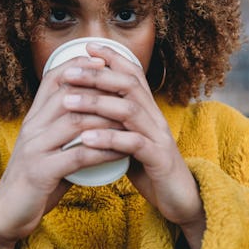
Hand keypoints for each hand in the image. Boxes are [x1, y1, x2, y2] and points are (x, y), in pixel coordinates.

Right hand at [0, 55, 126, 248]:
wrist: (8, 212)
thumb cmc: (36, 179)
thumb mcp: (48, 147)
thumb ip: (67, 131)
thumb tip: (100, 114)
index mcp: (33, 118)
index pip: (53, 80)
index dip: (78, 66)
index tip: (104, 61)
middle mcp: (32, 127)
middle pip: (68, 95)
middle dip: (100, 91)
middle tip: (129, 91)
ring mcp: (34, 148)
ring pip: (75, 122)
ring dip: (108, 120)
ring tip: (132, 121)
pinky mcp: (40, 172)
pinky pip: (78, 155)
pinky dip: (104, 151)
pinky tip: (122, 151)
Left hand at [61, 43, 206, 248]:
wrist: (180, 200)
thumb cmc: (151, 170)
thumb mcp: (131, 141)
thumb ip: (115, 125)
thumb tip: (85, 112)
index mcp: (149, 111)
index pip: (133, 74)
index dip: (112, 58)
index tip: (87, 48)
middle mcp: (155, 118)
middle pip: (129, 85)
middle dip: (97, 75)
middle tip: (68, 72)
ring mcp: (159, 137)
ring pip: (129, 110)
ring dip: (96, 103)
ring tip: (68, 102)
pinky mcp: (159, 159)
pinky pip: (134, 144)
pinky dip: (109, 139)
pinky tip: (87, 138)